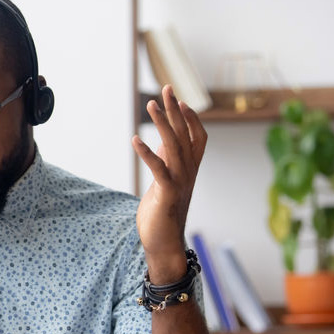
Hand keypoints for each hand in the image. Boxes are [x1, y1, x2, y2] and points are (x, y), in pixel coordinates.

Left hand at [132, 85, 207, 283]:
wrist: (164, 244)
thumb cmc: (163, 214)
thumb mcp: (166, 184)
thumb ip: (167, 164)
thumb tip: (162, 145)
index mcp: (190, 170)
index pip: (197, 137)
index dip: (191, 118)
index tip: (179, 100)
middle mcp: (189, 172)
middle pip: (185, 134)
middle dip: (175, 110)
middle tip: (166, 88)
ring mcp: (180, 182)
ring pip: (173, 146)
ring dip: (162, 123)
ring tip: (151, 105)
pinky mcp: (167, 193)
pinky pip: (158, 169)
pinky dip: (147, 154)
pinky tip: (135, 140)